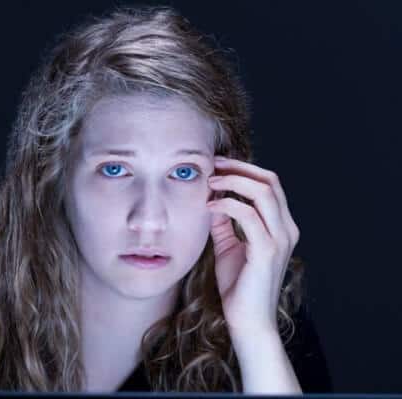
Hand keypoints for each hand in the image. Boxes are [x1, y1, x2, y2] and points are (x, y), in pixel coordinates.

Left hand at [206, 156, 300, 335]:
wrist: (248, 321)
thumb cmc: (239, 286)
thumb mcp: (229, 246)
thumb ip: (224, 222)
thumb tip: (213, 199)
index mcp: (281, 226)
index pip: (269, 184)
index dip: (244, 169)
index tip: (217, 166)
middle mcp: (286, 228)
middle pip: (270, 180)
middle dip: (239, 168)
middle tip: (212, 166)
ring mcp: (280, 238)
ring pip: (263, 191)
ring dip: (233, 181)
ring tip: (210, 182)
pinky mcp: (267, 250)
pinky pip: (248, 214)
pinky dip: (227, 203)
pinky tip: (209, 206)